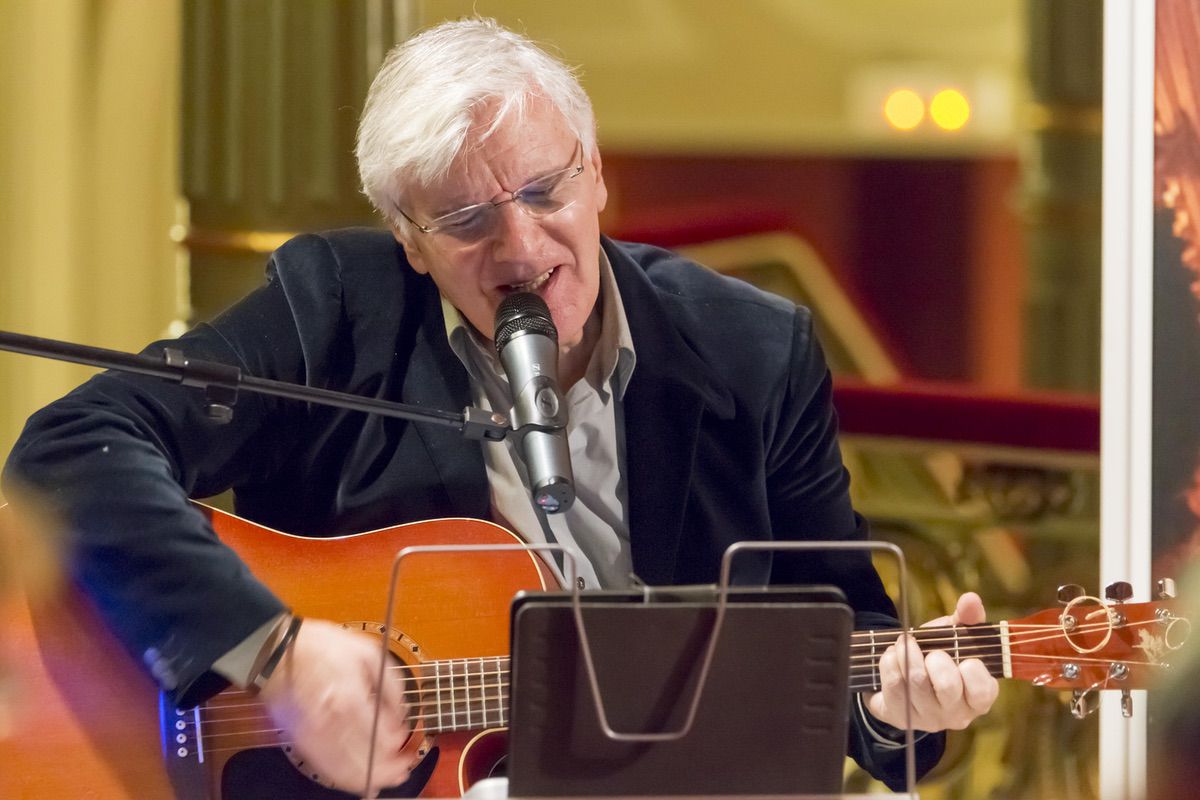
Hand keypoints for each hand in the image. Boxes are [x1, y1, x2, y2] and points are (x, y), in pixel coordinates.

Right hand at [258, 618, 414, 795]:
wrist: (278, 651)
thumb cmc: (324, 647)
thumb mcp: (368, 652)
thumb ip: (391, 685)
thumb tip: (402, 714)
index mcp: (351, 699)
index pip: (382, 736)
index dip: (398, 742)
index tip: (405, 740)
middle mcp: (331, 723)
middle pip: (365, 760)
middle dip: (389, 770)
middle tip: (404, 769)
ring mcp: (314, 735)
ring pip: (345, 770)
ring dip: (369, 779)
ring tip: (387, 780)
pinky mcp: (302, 740)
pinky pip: (326, 768)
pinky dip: (345, 778)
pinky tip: (359, 780)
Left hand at [864, 592, 998, 731]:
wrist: (905, 676)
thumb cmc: (939, 657)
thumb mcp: (955, 638)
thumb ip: (967, 618)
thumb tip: (971, 599)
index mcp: (978, 697)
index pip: (983, 690)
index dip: (971, 669)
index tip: (961, 655)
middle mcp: (956, 714)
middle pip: (947, 687)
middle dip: (934, 658)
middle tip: (929, 649)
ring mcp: (928, 719)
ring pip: (916, 685)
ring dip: (906, 654)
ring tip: (904, 643)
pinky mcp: (901, 718)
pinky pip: (893, 688)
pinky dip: (890, 664)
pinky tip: (891, 655)